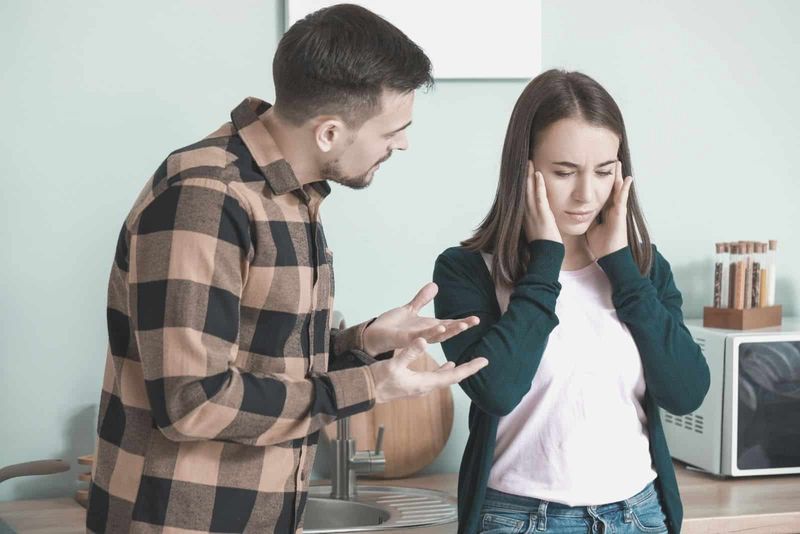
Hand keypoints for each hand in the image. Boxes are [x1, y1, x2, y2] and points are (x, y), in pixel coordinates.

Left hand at [362, 282, 479, 355]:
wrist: (374, 336)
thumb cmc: (392, 326)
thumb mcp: (410, 310)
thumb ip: (422, 299)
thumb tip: (435, 285)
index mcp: (427, 327)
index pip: (449, 324)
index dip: (462, 322)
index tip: (477, 319)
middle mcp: (424, 334)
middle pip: (446, 331)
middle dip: (460, 326)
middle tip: (474, 321)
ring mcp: (415, 338)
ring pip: (435, 335)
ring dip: (448, 330)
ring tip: (461, 325)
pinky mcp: (404, 339)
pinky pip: (419, 337)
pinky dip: (429, 333)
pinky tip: (438, 328)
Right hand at [369, 338, 488, 402]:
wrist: (366, 392)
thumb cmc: (379, 379)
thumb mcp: (394, 363)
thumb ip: (409, 352)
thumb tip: (424, 340)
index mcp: (425, 383)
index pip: (453, 375)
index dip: (469, 368)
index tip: (484, 361)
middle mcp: (426, 387)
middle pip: (453, 377)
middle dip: (468, 369)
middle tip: (482, 361)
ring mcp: (420, 387)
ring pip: (445, 378)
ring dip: (457, 370)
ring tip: (468, 364)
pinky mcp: (414, 385)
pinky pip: (436, 378)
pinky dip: (444, 371)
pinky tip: (446, 366)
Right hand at [523, 161, 561, 243]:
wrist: (546, 256)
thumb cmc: (544, 245)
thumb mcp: (537, 230)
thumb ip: (537, 220)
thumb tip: (540, 216)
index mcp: (525, 216)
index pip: (523, 195)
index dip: (523, 183)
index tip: (523, 172)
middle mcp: (526, 213)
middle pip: (523, 190)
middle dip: (524, 175)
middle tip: (525, 161)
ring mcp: (533, 213)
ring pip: (529, 190)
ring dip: (529, 176)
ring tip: (530, 162)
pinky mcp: (542, 215)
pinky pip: (539, 197)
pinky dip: (538, 185)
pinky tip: (539, 175)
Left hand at [586, 161, 632, 258]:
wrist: (609, 256)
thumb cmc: (601, 244)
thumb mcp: (590, 226)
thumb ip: (586, 217)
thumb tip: (575, 212)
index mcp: (604, 210)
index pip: (602, 192)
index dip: (599, 181)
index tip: (596, 169)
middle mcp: (612, 208)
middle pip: (611, 187)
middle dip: (610, 174)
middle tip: (610, 160)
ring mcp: (618, 210)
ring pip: (618, 189)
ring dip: (619, 176)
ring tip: (619, 163)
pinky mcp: (620, 214)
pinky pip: (622, 198)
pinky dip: (625, 188)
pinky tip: (627, 179)